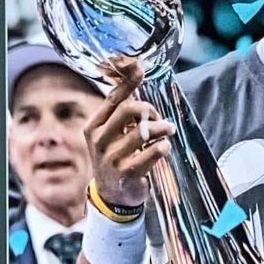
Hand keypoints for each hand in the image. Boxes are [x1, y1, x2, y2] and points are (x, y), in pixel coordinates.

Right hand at [84, 55, 174, 208]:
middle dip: (149, 109)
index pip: (114, 98)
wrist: (111, 196)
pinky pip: (152, 153)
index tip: (139, 68)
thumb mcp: (112, 133)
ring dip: (162, 128)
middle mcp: (100, 140)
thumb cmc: (116, 156)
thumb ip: (122, 111)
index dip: (128, 81)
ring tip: (168, 131)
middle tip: (158, 118)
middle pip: (129, 109)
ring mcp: (112, 157)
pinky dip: (163, 147)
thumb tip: (134, 74)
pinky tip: (164, 148)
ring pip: (144, 130)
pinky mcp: (127, 173)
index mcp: (95, 126)